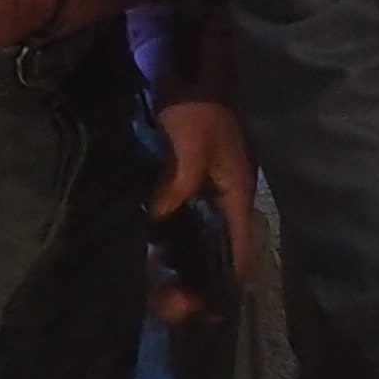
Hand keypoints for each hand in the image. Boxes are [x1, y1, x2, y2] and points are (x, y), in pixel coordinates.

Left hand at [145, 100, 255, 321]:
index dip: (225, 283)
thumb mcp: (192, 144)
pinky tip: (139, 252)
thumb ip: (178, 184)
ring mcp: (199, 196)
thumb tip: (156, 220)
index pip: (240, 250)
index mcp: (234, 196)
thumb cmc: (197, 106)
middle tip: (163, 301)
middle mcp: (220, 203)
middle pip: (214, 256)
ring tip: (146, 282)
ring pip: (190, 245)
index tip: (203, 309)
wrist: (186, 70)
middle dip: (193, 283)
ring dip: (172, 266)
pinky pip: (171, 227)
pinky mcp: (177, 188)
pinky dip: (158, 244)